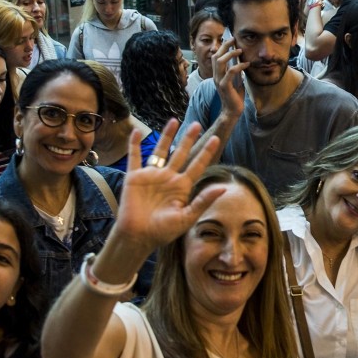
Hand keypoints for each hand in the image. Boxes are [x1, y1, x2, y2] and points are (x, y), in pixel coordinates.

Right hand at [112, 120, 223, 252]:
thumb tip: (223, 188)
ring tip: (174, 121)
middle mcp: (168, 178)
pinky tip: (138, 132)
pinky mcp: (134, 177)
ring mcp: (152, 176)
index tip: (216, 139)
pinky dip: (135, 144)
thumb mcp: (187, 217)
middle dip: (188, 139)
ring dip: (166, 136)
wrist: (138, 236)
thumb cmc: (163, 231)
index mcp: (182, 187)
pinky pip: (135, 157)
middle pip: (181, 153)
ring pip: (161, 151)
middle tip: (197, 124)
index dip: (206, 152)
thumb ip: (203, 201)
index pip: (197, 166)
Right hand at [212, 38, 246, 117]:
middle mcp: (215, 76)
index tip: (230, 40)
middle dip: (225, 46)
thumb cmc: (235, 96)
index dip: (222, 47)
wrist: (232, 111)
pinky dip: (239, 66)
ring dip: (231, 54)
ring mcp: (219, 81)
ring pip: (220, 62)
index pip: (216, 57)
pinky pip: (230, 72)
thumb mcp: (235, 80)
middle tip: (234, 40)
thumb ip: (235, 71)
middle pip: (216, 56)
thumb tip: (240, 59)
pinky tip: (246, 64)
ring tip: (240, 50)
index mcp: (217, 74)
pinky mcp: (224, 86)